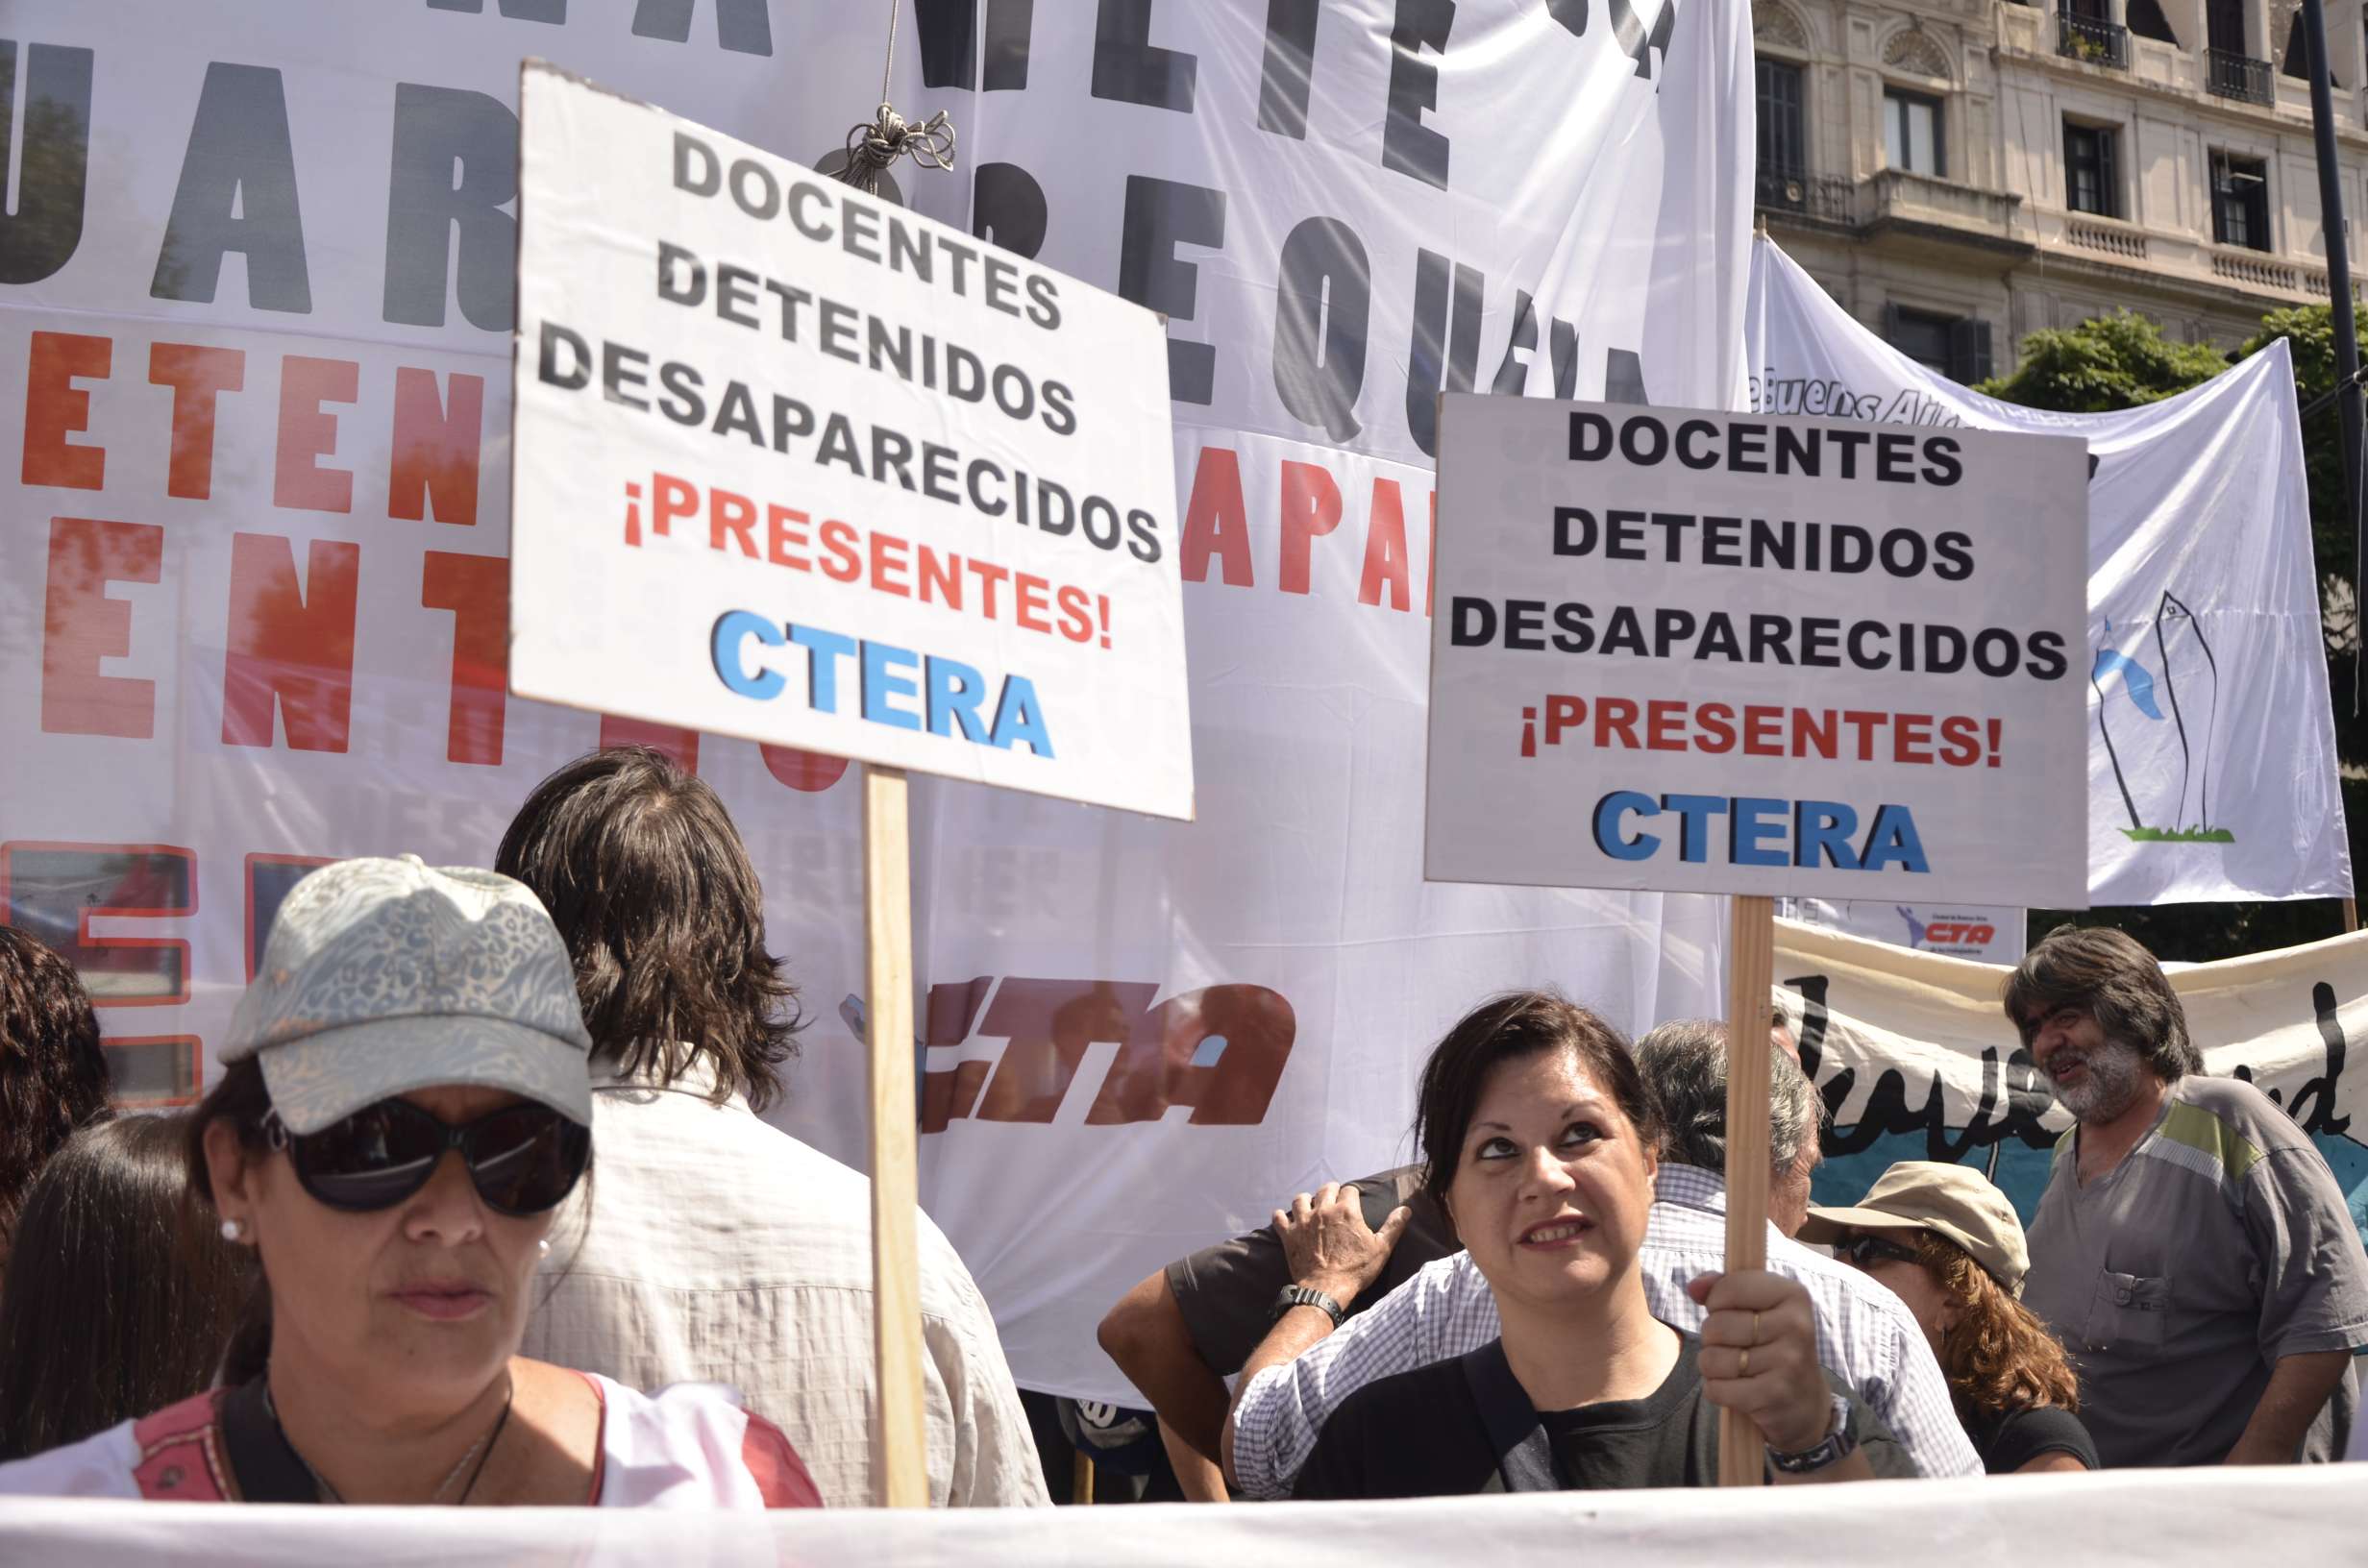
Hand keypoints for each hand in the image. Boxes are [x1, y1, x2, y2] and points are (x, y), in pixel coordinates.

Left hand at [1272, 1182, 1410, 1308]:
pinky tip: (1287, 1220)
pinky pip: (1279, 1217)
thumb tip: (1406, 1209)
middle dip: (1331, 1192)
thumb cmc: (1356, 1270)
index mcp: (1347, 1210)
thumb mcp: (1382, 1248)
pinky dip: (1282, 1217)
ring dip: (1306, 1201)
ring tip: (1311, 1208)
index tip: (1353, 1204)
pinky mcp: (1289, 1235)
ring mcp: (1303, 1221)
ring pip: (1300, 1198)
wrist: (1327, 1289)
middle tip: (1334, 1202)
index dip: (1352, 1196)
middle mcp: (1323, 1210)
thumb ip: (1394, 1226)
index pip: (1349, 1190)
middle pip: (1326, 1189)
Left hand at [1687, 1270, 1833, 1454]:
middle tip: (1735, 1347)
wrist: (1804, 1400)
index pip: (1729, 1287)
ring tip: (1734, 1368)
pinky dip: (1716, 1390)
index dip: (1716, 1302)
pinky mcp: (1774, 1394)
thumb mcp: (1757, 1307)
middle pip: (1716, 1326)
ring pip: (1712, 1359)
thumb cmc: (1771, 1344)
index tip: (1731, 1313)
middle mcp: (1796, 1325)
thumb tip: (1694, 1287)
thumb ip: (1722, 1287)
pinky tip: (1736, 1389)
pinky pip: (1716, 1388)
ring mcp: (1788, 1361)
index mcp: (1793, 1294)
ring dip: (1712, 1366)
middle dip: (1712, 1338)